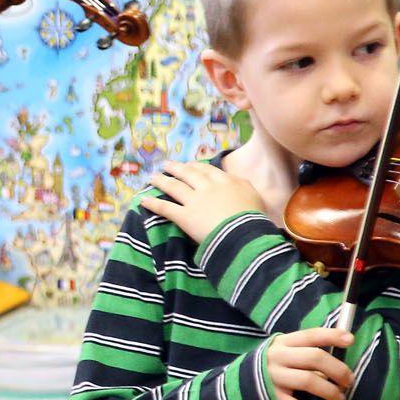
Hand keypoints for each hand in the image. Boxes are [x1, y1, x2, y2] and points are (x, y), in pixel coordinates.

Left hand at [144, 159, 264, 244]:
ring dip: (161, 181)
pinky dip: (153, 203)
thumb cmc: (254, 218)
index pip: (207, 170)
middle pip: (188, 174)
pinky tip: (143, 200)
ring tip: (152, 177)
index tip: (188, 165)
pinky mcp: (185, 216)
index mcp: (226, 181)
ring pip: (174, 187)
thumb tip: (236, 182)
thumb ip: (243, 187)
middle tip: (166, 165)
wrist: (245, 234)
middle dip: (176, 168)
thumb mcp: (255, 197)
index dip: (195, 166)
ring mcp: (195, 201)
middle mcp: (208, 187)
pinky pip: (166, 208)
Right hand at [263, 325, 355, 399]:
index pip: (310, 336)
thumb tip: (339, 364)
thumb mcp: (284, 354)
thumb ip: (305, 354)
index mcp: (283, 343)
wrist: (240, 388)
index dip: (330, 336)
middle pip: (314, 357)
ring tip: (338, 399)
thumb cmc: (273, 369)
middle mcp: (278, 357)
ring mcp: (274, 377)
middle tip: (348, 381)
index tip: (349, 339)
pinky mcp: (273, 397)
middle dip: (338, 370)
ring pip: (309, 380)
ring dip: (330, 391)